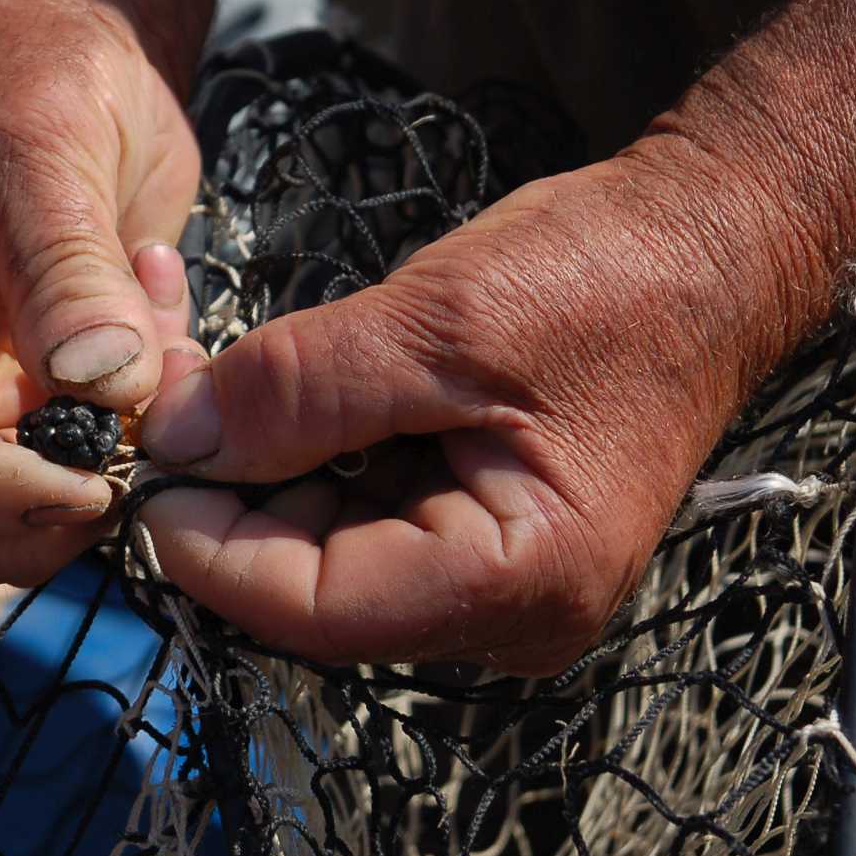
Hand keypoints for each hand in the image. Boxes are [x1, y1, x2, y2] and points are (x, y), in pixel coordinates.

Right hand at [0, 0, 203, 591]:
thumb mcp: (47, 146)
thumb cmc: (34, 76)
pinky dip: (114, 460)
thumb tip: (110, 392)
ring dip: (75, 501)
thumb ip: (69, 269)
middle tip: (130, 471)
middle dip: (22, 525)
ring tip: (155, 388)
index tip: (96, 487)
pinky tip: (159, 361)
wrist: (67, 60)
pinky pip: (43, 491)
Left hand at [136, 147, 781, 674]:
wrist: (711, 245)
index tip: (145, 470)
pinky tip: (270, 390)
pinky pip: (359, 516)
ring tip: (205, 377)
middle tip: (165, 398)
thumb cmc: (608, 278)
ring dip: (256, 470)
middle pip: (312, 589)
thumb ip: (298, 390)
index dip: (211, 548)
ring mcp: (494, 578)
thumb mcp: (437, 322)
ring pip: (323, 551)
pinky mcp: (476, 533)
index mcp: (517, 579)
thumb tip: (173, 439)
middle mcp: (507, 610)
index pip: (317, 609)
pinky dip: (304, 457)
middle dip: (226, 497)